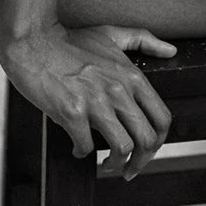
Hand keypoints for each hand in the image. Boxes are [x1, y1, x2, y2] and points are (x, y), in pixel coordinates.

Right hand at [0, 22, 175, 177]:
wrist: (34, 41)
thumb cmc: (70, 41)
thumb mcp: (111, 35)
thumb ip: (142, 40)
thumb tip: (170, 51)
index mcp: (132, 76)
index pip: (162, 119)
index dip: (158, 143)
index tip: (147, 151)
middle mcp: (119, 90)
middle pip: (146, 140)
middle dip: (141, 162)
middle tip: (128, 169)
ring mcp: (96, 102)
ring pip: (122, 148)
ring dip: (115, 165)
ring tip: (106, 165)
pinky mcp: (72, 112)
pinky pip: (86, 146)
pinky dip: (82, 152)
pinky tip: (77, 147)